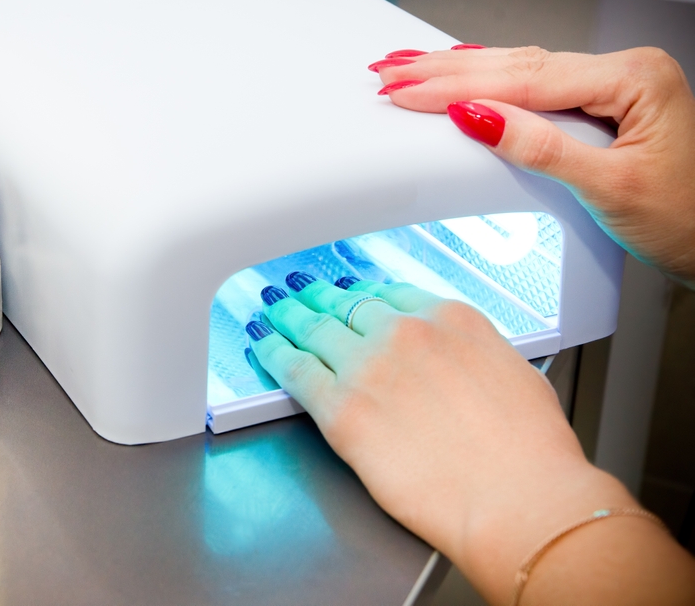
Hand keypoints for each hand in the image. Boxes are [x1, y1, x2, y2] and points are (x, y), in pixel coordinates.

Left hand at [247, 274, 693, 604]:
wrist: (517, 500)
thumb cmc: (529, 452)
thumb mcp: (513, 373)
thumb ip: (471, 354)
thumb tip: (455, 361)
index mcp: (450, 318)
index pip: (390, 294)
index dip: (362, 294)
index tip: (350, 295)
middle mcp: (405, 332)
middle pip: (346, 306)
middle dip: (319, 298)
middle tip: (300, 292)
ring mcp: (368, 367)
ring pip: (313, 329)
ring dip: (288, 317)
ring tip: (273, 312)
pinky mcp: (341, 409)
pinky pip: (295, 370)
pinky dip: (273, 354)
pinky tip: (264, 348)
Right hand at [372, 46, 694, 287]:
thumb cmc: (687, 219)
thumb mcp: (609, 188)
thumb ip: (542, 148)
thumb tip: (480, 117)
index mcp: (633, 78)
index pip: (526, 79)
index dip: (458, 86)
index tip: (410, 92)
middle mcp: (623, 72)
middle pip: (517, 64)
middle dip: (447, 69)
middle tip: (393, 73)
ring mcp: (612, 84)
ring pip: (521, 70)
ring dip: (461, 71)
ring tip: (411, 69)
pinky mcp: (601, 103)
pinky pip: (536, 84)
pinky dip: (492, 82)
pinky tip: (465, 72)